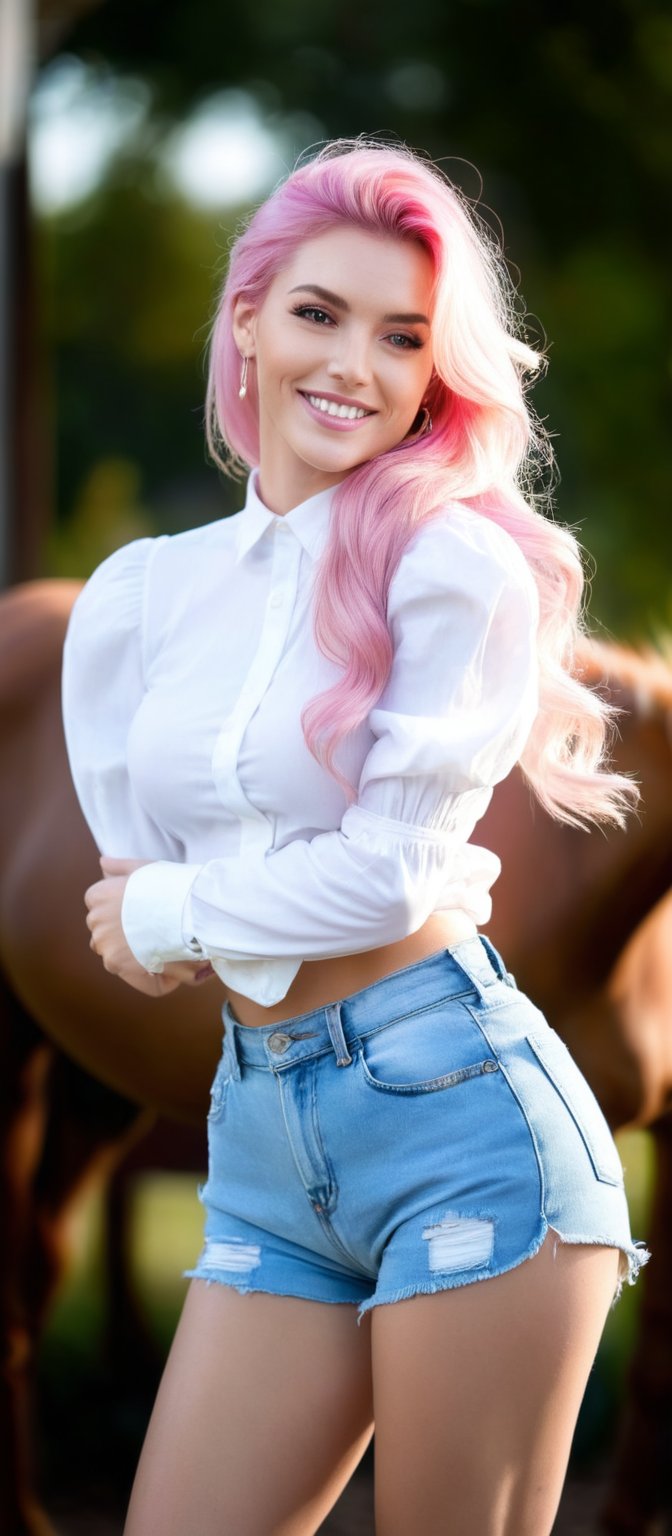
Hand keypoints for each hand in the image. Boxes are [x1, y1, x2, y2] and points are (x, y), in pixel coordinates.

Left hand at [84, 856, 214, 995]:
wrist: (186, 911)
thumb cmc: (168, 886)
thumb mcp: (142, 868)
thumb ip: (119, 866)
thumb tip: (102, 862)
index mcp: (98, 895)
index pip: (97, 906)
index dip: (119, 910)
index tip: (138, 913)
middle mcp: (95, 918)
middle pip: (101, 929)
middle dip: (119, 931)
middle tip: (148, 929)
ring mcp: (103, 941)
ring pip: (108, 949)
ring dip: (124, 949)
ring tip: (152, 945)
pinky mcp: (114, 961)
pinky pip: (118, 966)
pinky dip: (133, 965)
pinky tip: (153, 959)